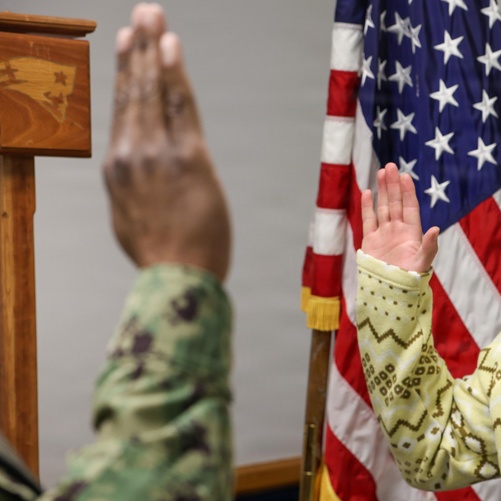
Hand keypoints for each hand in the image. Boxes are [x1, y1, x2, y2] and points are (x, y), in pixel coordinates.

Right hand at [103, 3, 230, 281]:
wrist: (178, 280)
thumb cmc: (163, 257)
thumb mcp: (134, 219)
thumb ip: (135, 189)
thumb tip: (139, 178)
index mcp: (118, 169)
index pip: (124, 108)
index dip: (126, 72)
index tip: (128, 42)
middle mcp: (132, 154)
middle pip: (135, 90)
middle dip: (140, 48)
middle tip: (146, 13)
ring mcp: (157, 154)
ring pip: (154, 92)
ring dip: (156, 50)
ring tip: (156, 18)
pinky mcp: (188, 158)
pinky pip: (180, 107)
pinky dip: (176, 75)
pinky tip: (172, 48)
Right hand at [360, 163, 438, 272]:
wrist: (390, 293)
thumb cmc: (410, 280)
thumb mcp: (422, 263)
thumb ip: (429, 246)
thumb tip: (435, 229)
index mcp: (412, 234)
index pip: (410, 207)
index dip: (408, 192)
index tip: (405, 176)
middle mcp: (398, 231)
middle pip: (396, 203)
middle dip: (393, 185)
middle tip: (390, 165)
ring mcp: (384, 234)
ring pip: (383, 207)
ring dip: (383, 190)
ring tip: (382, 171)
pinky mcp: (370, 241)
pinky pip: (369, 220)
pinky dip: (368, 206)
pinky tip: (368, 192)